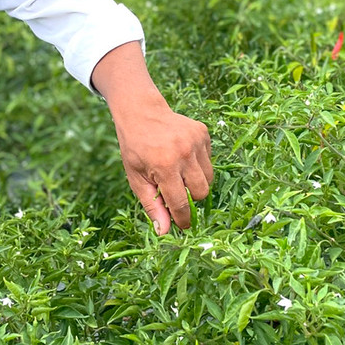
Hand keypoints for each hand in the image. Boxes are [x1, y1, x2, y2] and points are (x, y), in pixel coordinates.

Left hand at [114, 103, 212, 234]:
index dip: (183, 218)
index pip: (181, 203)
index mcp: (164, 166)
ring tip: (178, 172)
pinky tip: (182, 156)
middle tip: (176, 191)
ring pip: (209, 178)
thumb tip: (164, 231)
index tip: (182, 225)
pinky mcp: (204, 133)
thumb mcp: (136, 178)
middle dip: (191, 198)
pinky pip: (209, 161)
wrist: (141, 112)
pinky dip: (198, 165)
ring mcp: (196, 141)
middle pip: (201, 192)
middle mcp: (184, 153)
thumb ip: (152, 205)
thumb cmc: (135, 148)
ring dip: (196, 181)